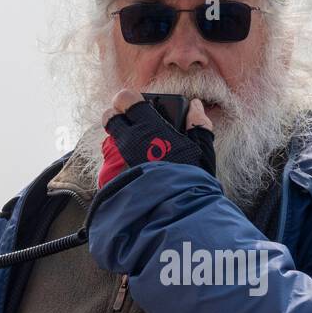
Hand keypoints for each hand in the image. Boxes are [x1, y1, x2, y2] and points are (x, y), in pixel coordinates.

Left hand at [97, 89, 215, 188]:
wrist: (174, 213)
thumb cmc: (191, 181)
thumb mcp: (202, 152)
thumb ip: (197, 125)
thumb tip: (195, 106)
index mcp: (149, 127)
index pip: (125, 99)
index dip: (129, 99)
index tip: (140, 106)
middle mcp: (129, 140)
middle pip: (109, 116)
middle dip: (118, 116)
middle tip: (134, 124)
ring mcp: (120, 159)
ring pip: (111, 139)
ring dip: (121, 139)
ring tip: (140, 149)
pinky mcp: (115, 177)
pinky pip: (112, 160)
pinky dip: (120, 159)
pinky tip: (137, 167)